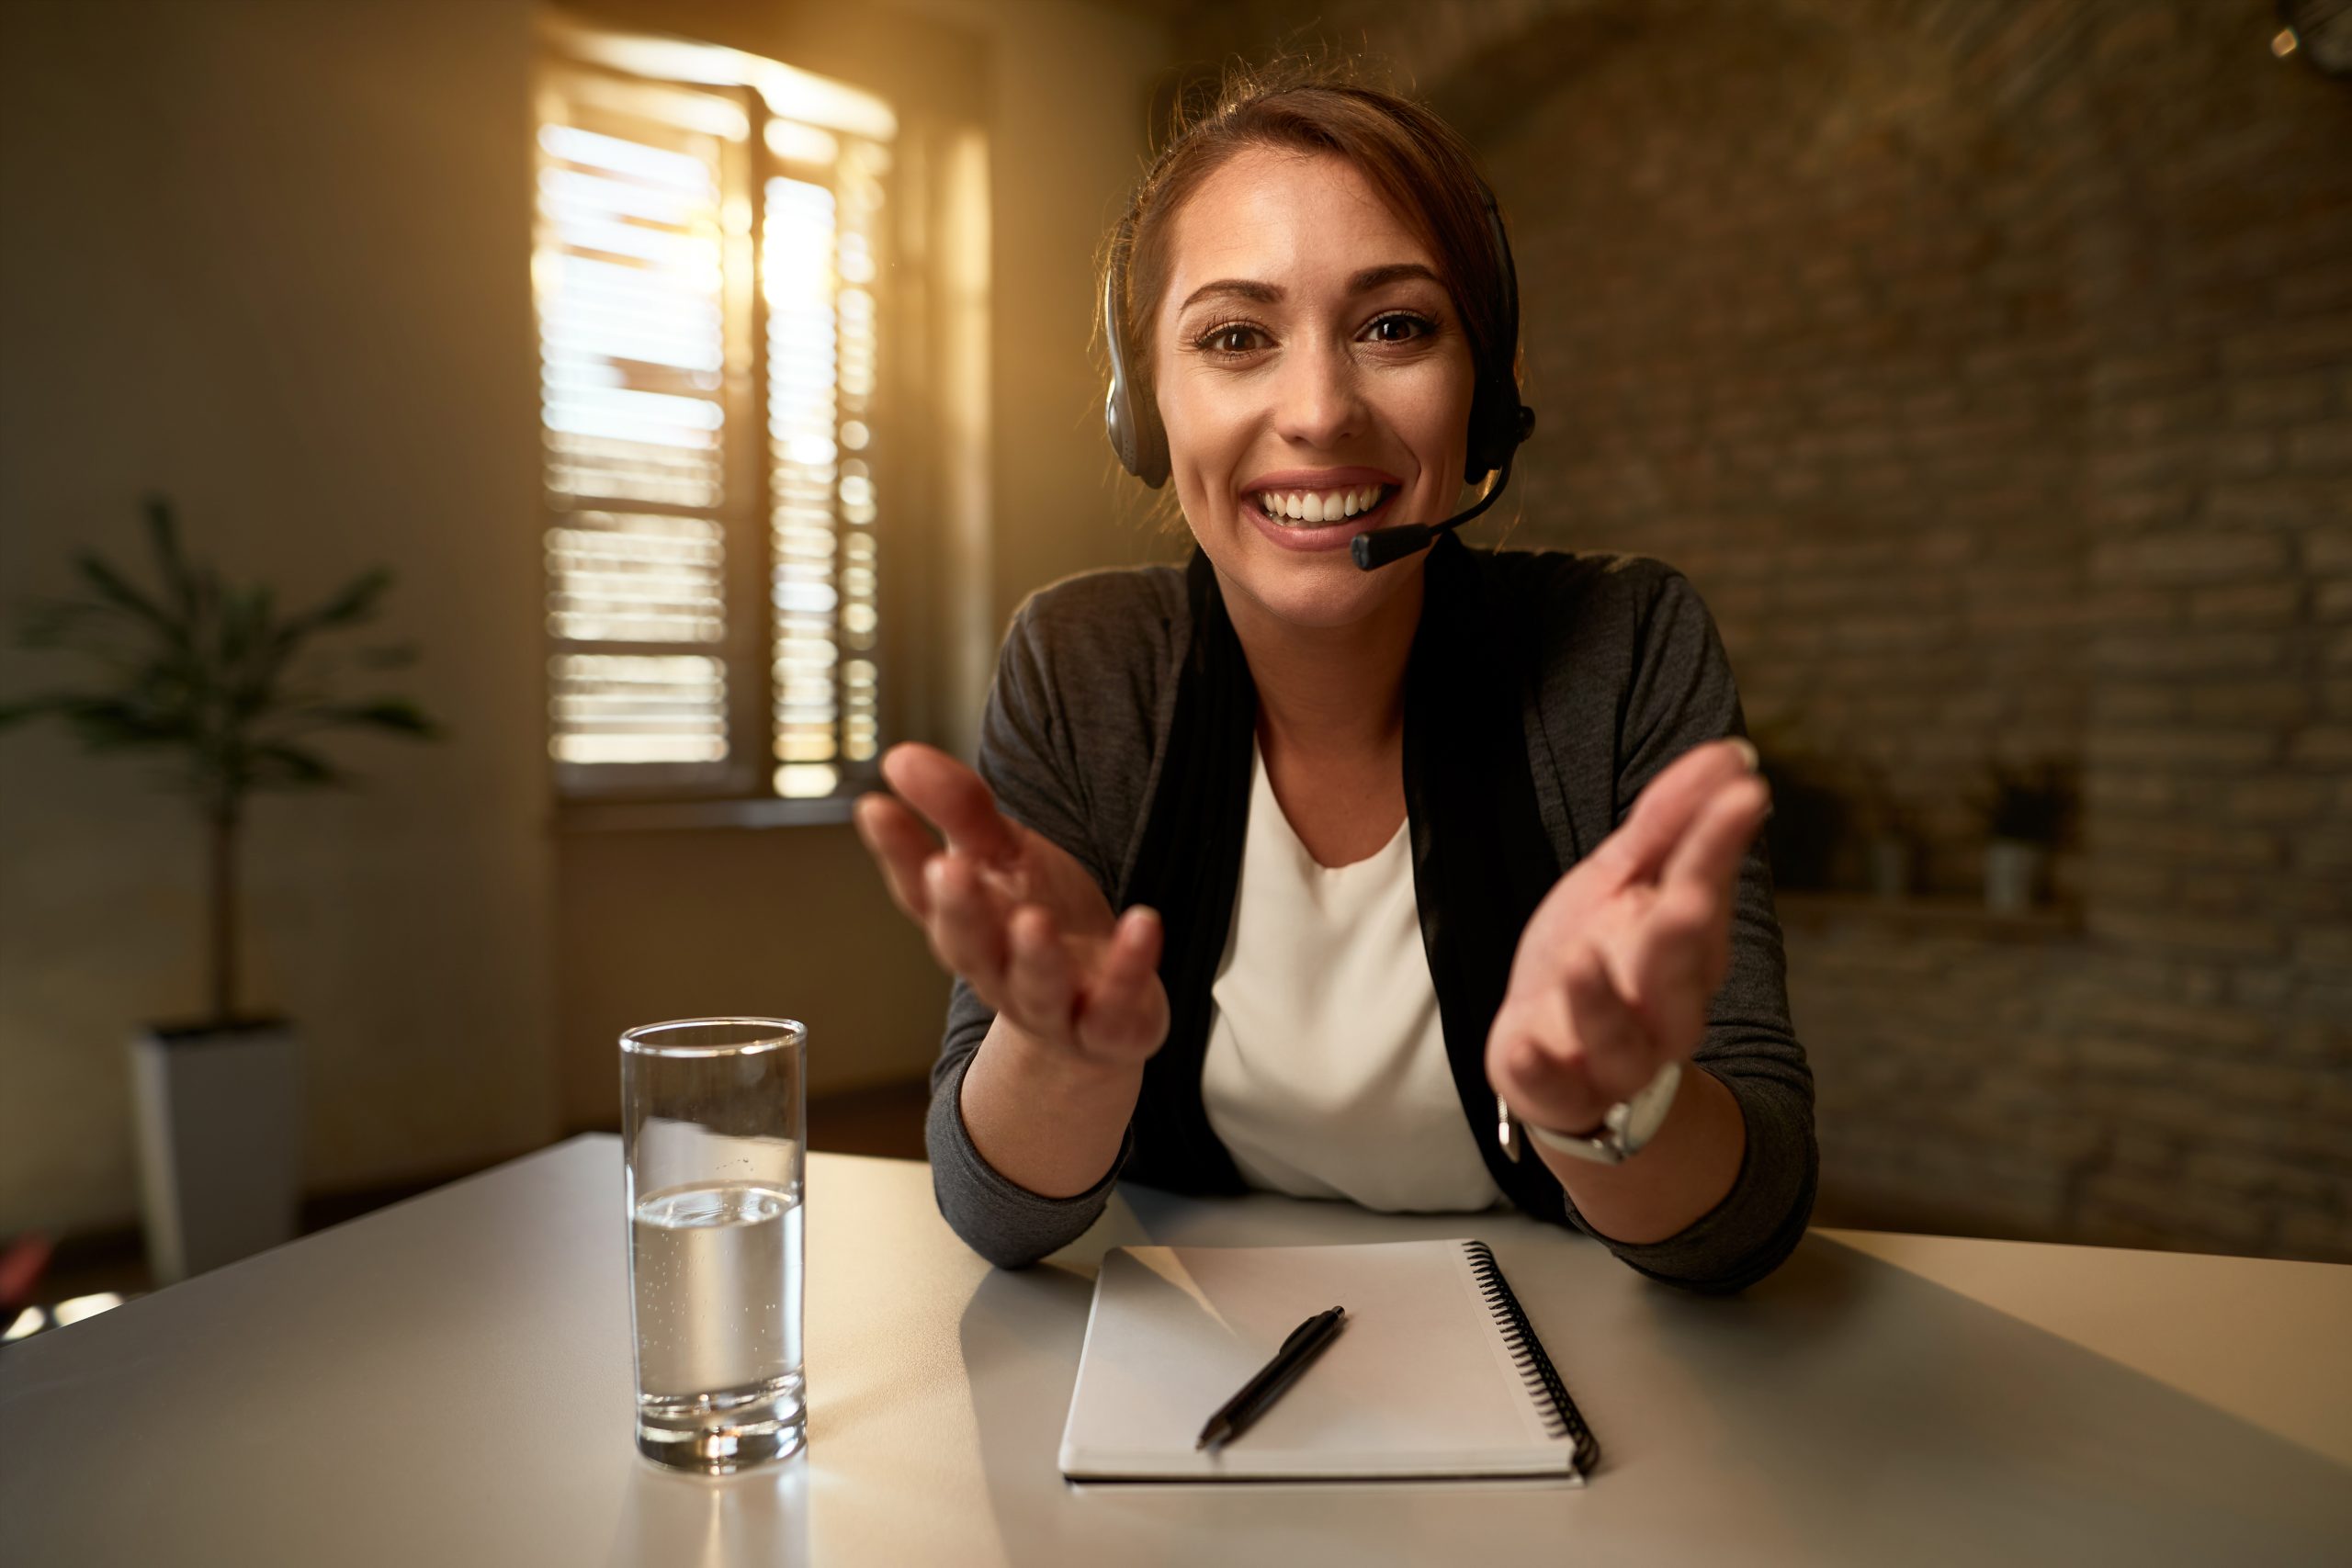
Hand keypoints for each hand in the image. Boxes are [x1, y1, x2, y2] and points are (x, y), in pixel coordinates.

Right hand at [853, 742, 1169, 1069]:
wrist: (1102, 1006)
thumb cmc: (1042, 919)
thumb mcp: (1004, 857)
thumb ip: (960, 811)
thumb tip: (900, 756)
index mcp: (965, 927)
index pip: (920, 893)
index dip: (897, 854)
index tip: (876, 807)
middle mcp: (998, 972)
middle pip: (969, 948)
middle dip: (960, 911)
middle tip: (949, 870)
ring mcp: (1053, 1005)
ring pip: (1036, 988)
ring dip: (1034, 957)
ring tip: (1032, 920)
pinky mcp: (1108, 1027)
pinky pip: (1116, 1004)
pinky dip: (1130, 967)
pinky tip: (1142, 923)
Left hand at [1486, 738, 1769, 1135]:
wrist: (1556, 1058)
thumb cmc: (1601, 956)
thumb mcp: (1622, 879)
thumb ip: (1670, 820)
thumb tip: (1732, 751)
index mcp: (1685, 948)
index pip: (1704, 888)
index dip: (1719, 845)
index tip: (1744, 793)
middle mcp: (1662, 1007)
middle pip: (1676, 973)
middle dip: (1681, 937)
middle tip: (1685, 899)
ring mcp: (1612, 1055)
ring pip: (1618, 1038)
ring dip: (1599, 1002)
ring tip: (1582, 961)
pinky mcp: (1559, 1088)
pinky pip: (1554, 1086)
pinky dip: (1539, 1068)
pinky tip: (1524, 1047)